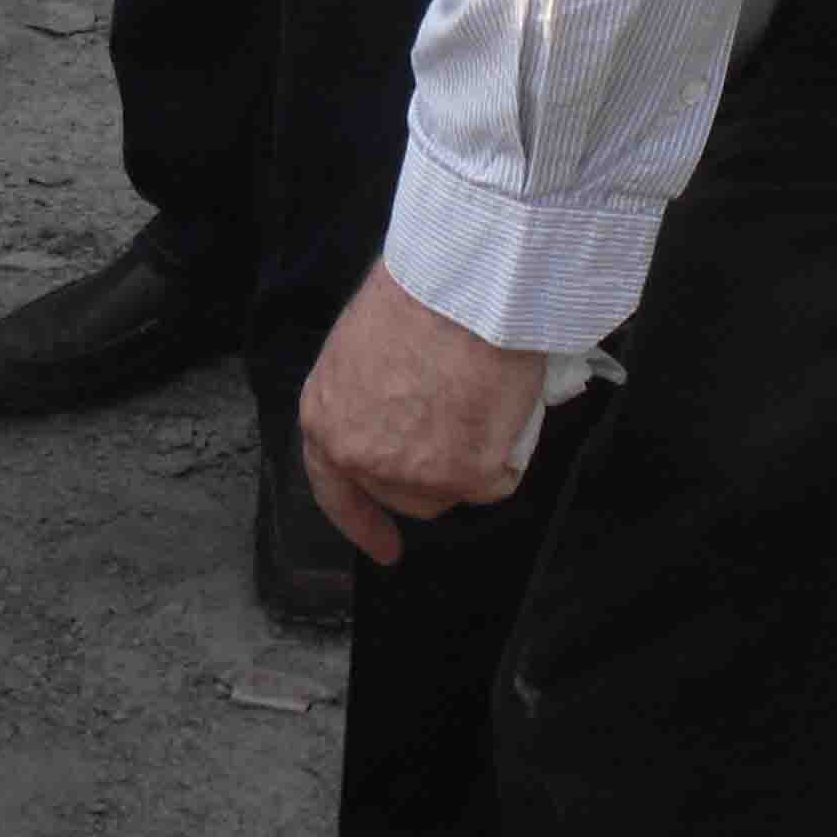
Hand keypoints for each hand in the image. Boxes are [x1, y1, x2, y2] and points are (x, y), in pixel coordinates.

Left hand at [295, 262, 551, 566]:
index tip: (385, 548)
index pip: (335, 489)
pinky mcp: (467, 479)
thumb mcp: (364, 343)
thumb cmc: (418, 293)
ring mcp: (415, 475)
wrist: (463, 287)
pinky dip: (509, 447)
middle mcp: (363, 459)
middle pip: (404, 494)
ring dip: (471, 459)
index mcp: (326, 421)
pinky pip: (500, 475)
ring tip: (481, 399)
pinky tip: (503, 402)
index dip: (361, 520)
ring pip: (453, 490)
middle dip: (432, 474)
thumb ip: (371, 392)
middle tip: (459, 434)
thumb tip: (404, 405)